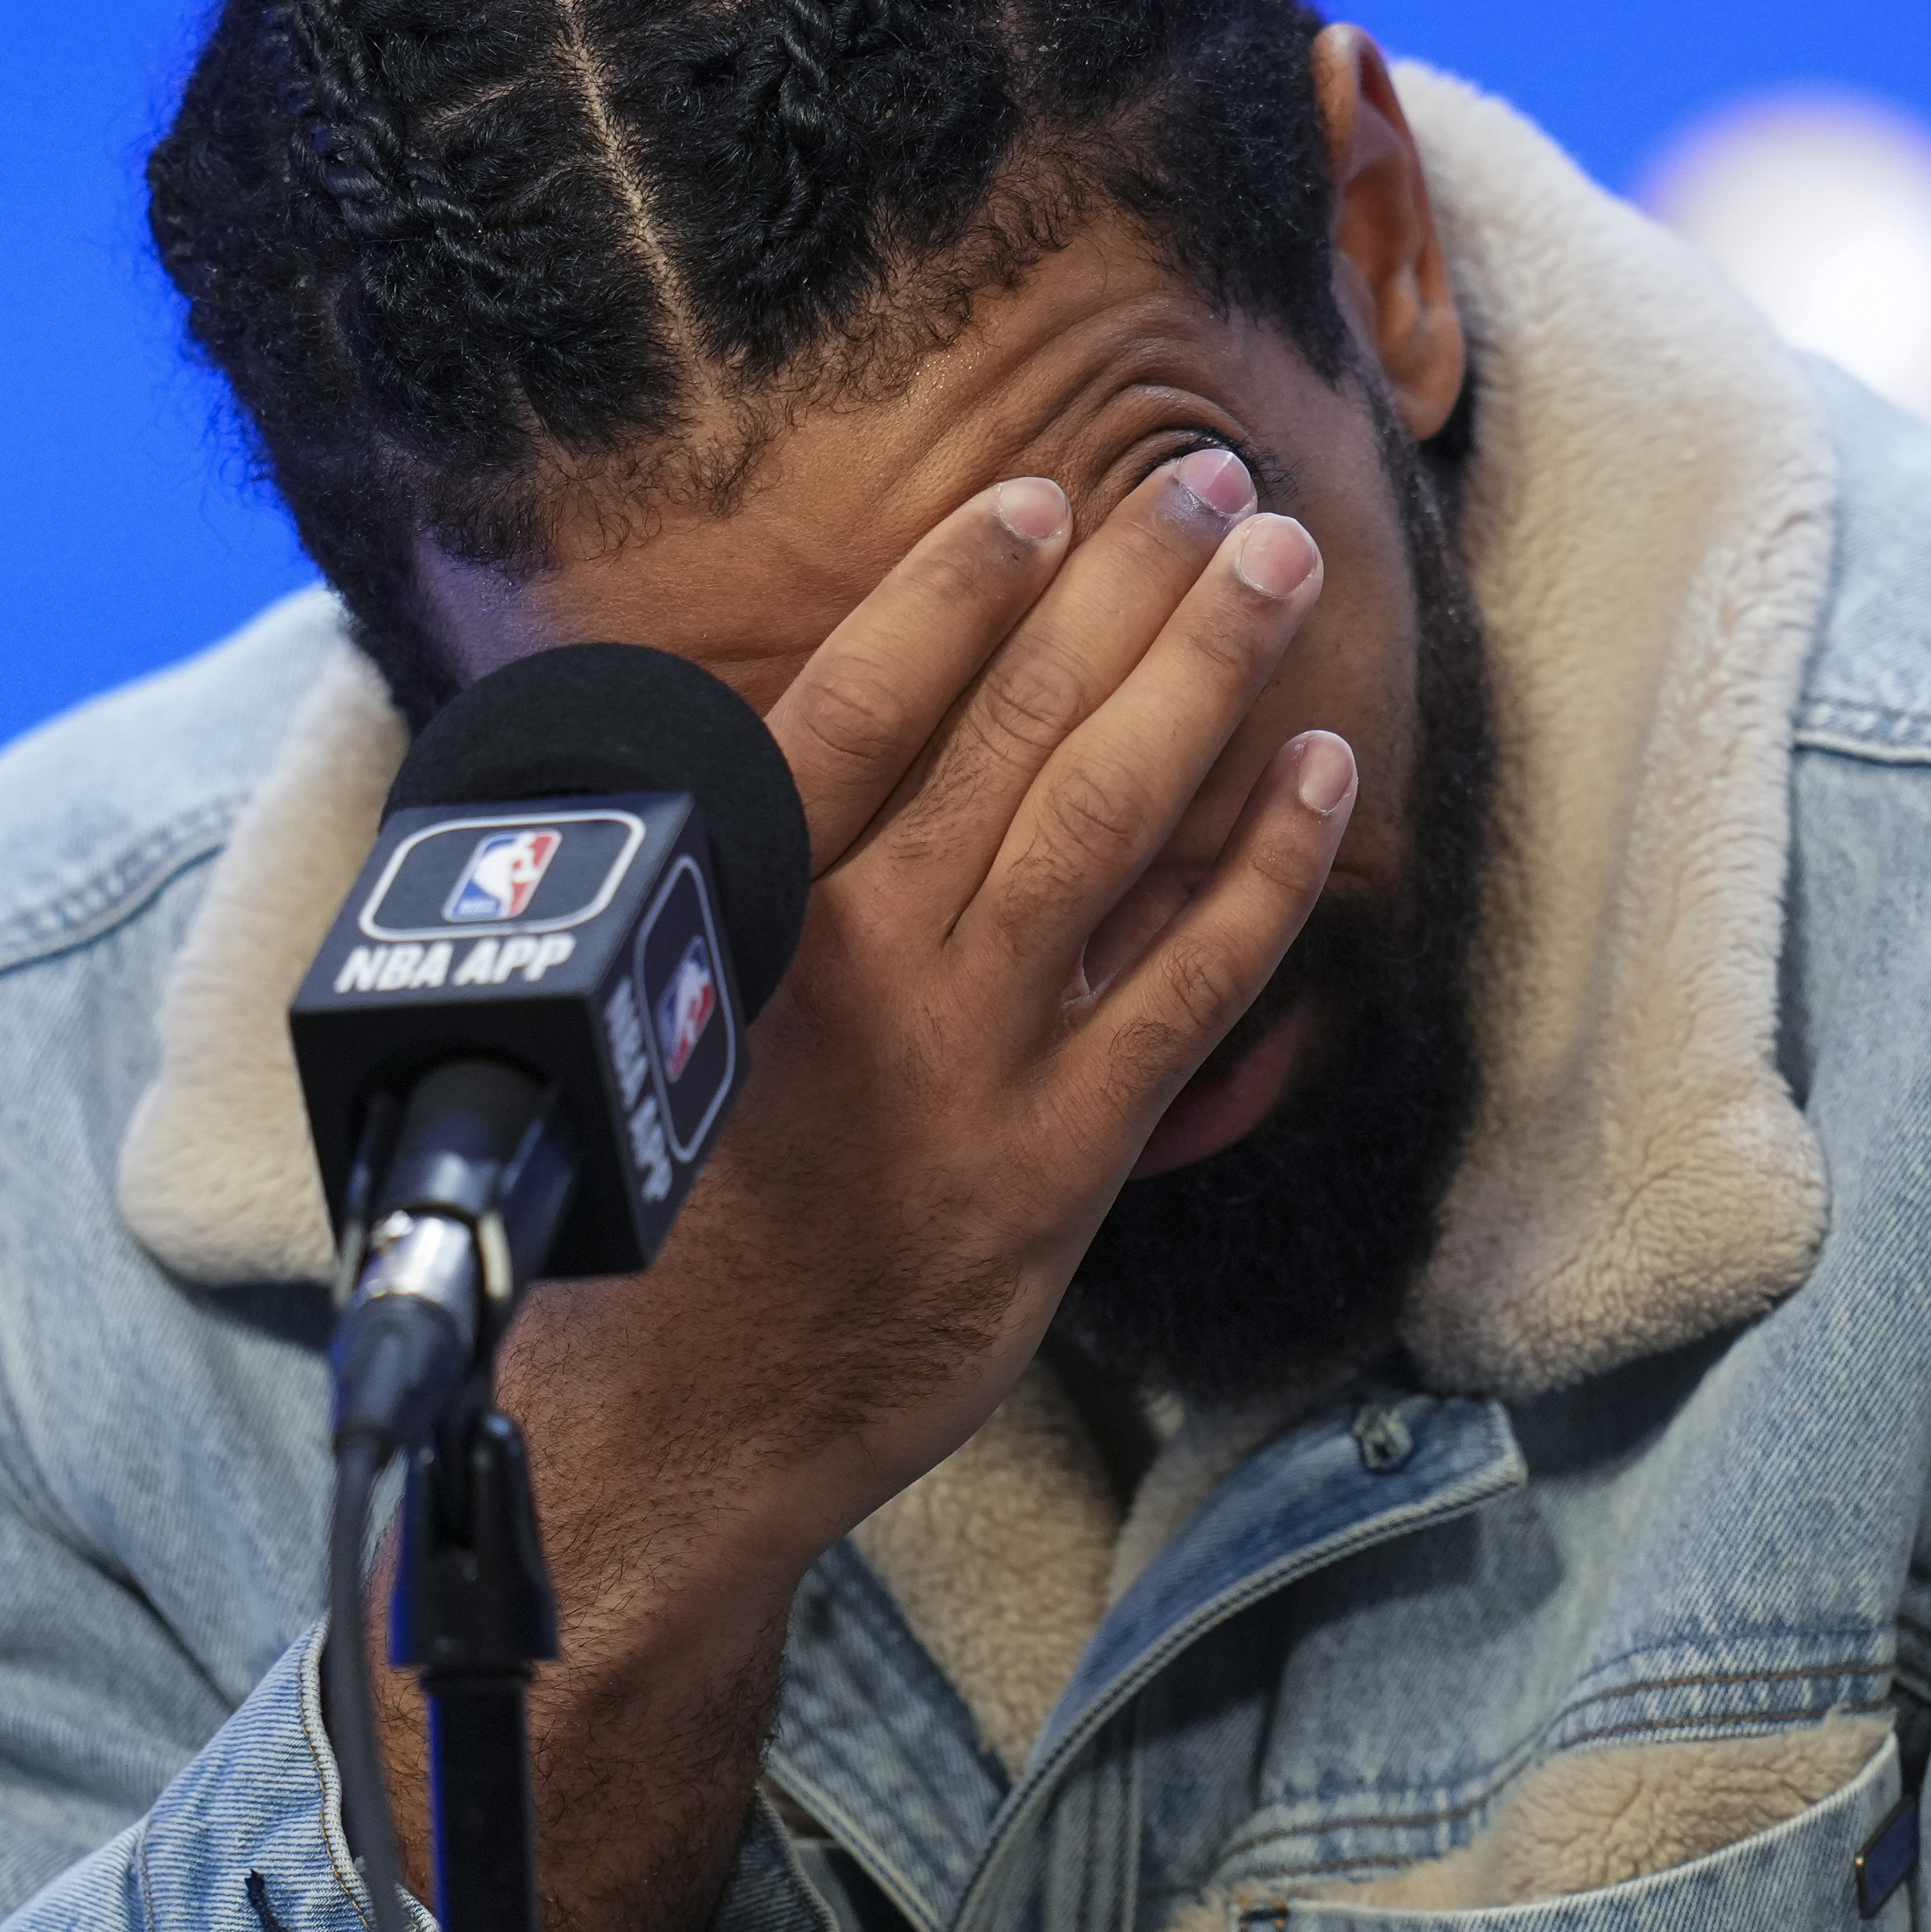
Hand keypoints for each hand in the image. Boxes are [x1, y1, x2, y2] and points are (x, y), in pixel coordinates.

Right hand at [375, 450, 1349, 1931]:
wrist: (655, 1454)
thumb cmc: (610, 1240)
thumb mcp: (608, 1039)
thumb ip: (700, 906)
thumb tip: (743, 769)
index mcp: (741, 925)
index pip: (861, 707)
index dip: (956, 590)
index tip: (1034, 499)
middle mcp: (868, 969)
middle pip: (1017, 731)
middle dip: (1125, 590)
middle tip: (1205, 478)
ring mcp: (976, 1062)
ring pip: (1112, 820)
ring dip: (1204, 676)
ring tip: (1273, 562)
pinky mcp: (1059, 1163)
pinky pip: (1190, 985)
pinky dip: (1263, 870)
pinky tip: (1322, 770)